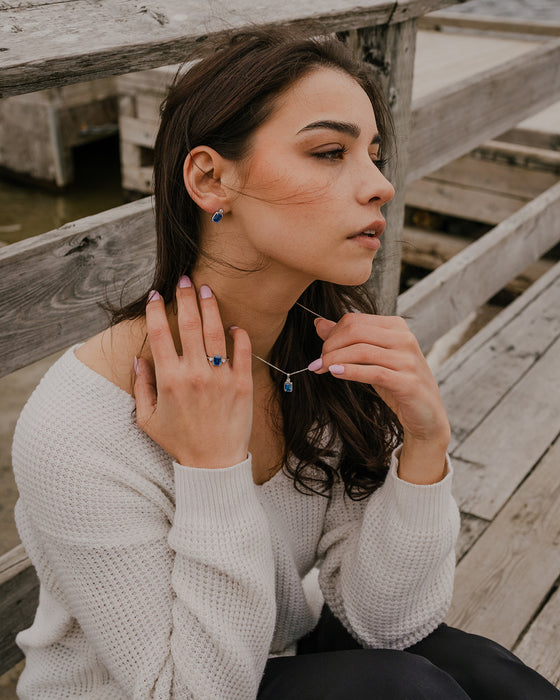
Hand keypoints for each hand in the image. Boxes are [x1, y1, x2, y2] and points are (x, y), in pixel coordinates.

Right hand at [134, 278, 252, 467]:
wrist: (214, 463)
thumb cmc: (179, 442)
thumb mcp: (147, 419)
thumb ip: (141, 387)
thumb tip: (140, 359)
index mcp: (169, 379)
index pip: (159, 334)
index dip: (155, 310)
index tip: (154, 294)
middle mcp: (195, 373)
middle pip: (189, 324)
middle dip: (185, 297)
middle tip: (185, 280)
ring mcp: (221, 377)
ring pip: (216, 331)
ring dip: (210, 307)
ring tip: (206, 290)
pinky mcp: (242, 383)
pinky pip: (242, 350)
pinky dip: (239, 335)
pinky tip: (233, 326)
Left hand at [310, 314, 449, 482]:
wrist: (426, 414)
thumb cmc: (396, 383)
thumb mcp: (371, 359)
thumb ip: (347, 340)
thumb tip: (318, 323)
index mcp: (396, 327)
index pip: (354, 321)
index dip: (332, 334)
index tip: (322, 351)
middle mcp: (405, 338)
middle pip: (355, 332)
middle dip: (330, 346)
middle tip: (318, 362)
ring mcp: (408, 360)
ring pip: (361, 351)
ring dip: (334, 360)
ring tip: (320, 368)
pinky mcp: (408, 382)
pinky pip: (373, 372)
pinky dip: (350, 371)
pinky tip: (335, 373)